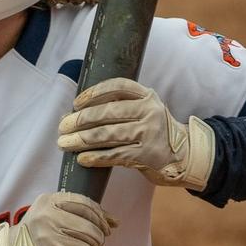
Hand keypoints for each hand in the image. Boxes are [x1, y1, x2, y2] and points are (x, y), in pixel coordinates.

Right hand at [0, 192, 116, 245]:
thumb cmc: (35, 234)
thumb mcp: (51, 213)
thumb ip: (81, 212)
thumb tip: (113, 221)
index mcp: (48, 202)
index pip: (86, 205)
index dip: (101, 218)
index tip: (106, 227)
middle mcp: (47, 220)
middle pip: (90, 230)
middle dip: (98, 240)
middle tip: (94, 244)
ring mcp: (47, 241)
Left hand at [56, 78, 214, 189]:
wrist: (183, 155)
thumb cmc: (153, 131)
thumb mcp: (143, 111)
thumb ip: (117, 108)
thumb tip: (74, 114)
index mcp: (146, 96)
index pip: (117, 86)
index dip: (94, 93)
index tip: (76, 102)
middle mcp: (149, 111)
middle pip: (108, 112)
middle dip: (80, 120)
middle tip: (62, 127)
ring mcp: (149, 133)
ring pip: (108, 134)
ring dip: (82, 140)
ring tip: (64, 143)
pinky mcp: (146, 155)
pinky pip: (115, 155)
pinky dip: (96, 157)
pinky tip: (82, 158)